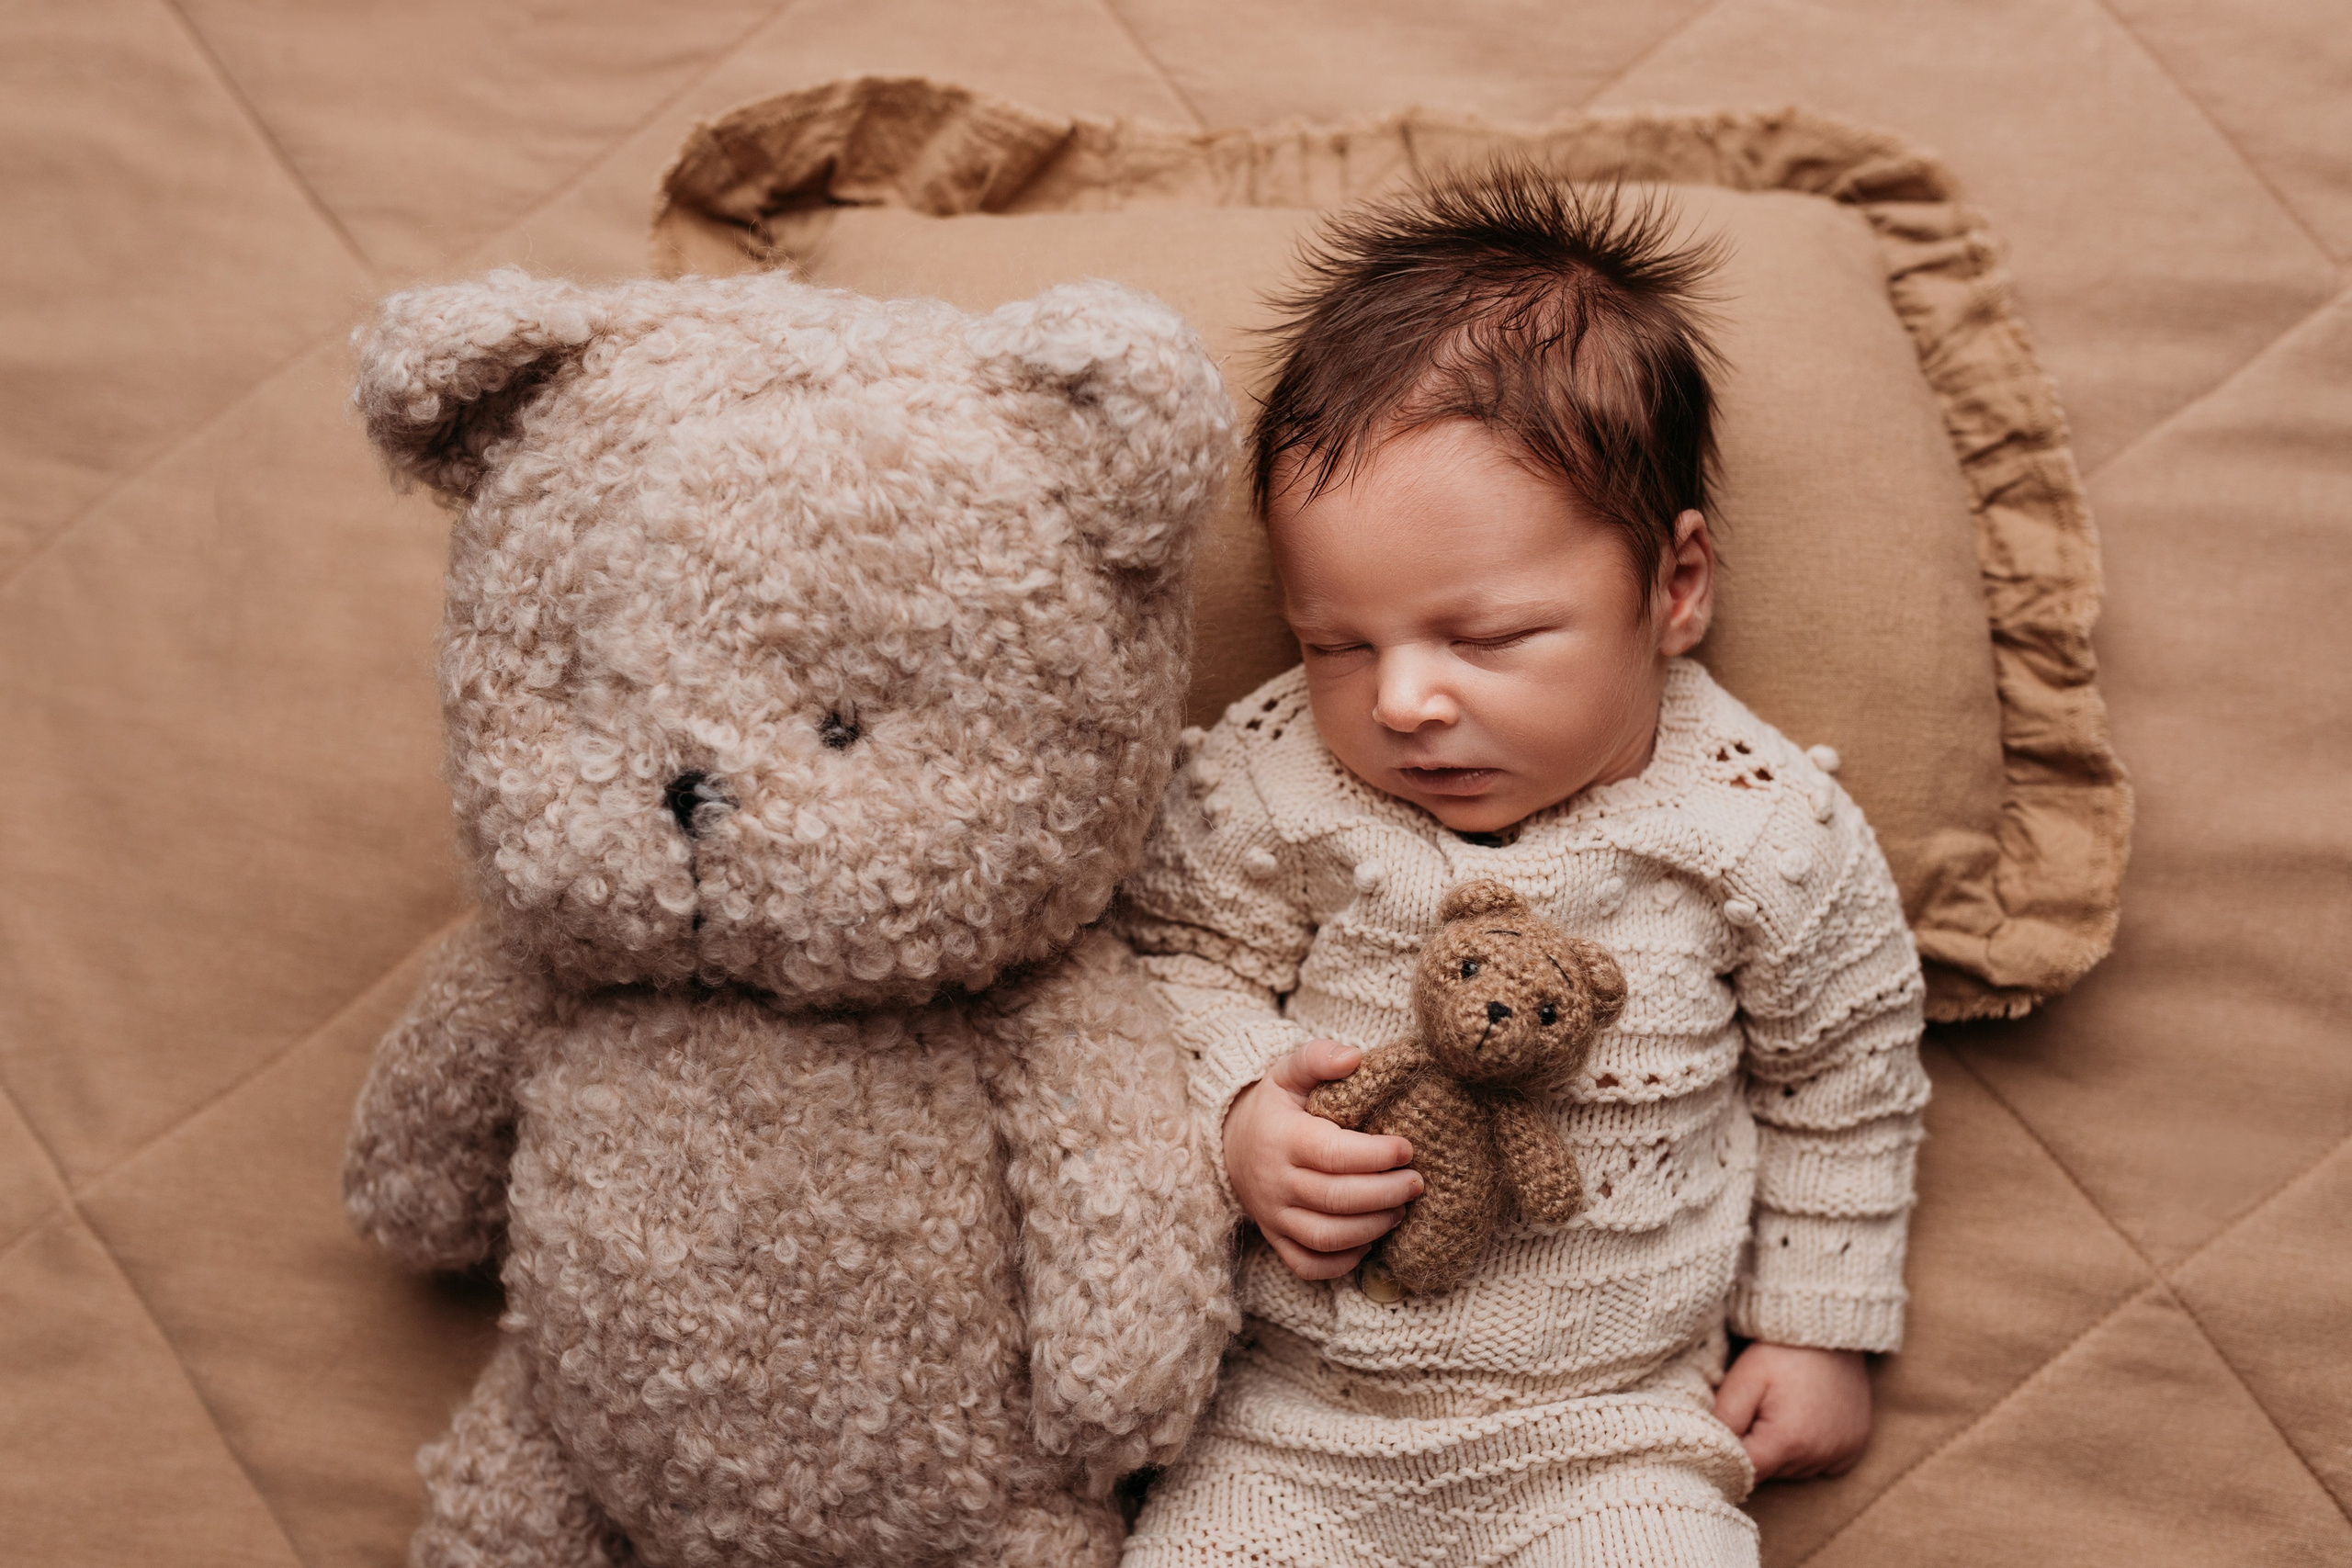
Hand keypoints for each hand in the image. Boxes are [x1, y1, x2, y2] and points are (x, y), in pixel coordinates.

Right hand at [1223, 1040, 1421, 1280]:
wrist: (1232, 1142)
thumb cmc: (1275, 1106)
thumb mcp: (1289, 1072)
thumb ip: (1318, 1057)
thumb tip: (1354, 1056)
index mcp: (1282, 1138)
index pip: (1332, 1154)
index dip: (1374, 1155)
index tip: (1407, 1149)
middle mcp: (1275, 1181)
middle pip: (1335, 1199)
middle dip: (1384, 1194)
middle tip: (1416, 1182)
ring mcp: (1273, 1215)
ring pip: (1325, 1236)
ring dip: (1370, 1228)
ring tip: (1401, 1210)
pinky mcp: (1276, 1238)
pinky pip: (1308, 1264)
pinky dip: (1342, 1262)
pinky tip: (1368, 1241)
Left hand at [1712, 1342, 1872, 1481]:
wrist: (1827, 1330)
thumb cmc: (1781, 1352)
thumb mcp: (1743, 1380)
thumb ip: (1725, 1420)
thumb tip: (1713, 1454)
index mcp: (1787, 1443)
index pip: (1746, 1472)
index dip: (1732, 1453)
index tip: (1730, 1430)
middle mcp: (1818, 1457)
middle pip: (1772, 1472)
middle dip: (1758, 1450)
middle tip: (1757, 1410)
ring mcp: (1841, 1454)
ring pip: (1795, 1470)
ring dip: (1784, 1450)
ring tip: (1784, 1409)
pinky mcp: (1854, 1448)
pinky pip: (1824, 1464)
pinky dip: (1811, 1450)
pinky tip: (1806, 1420)